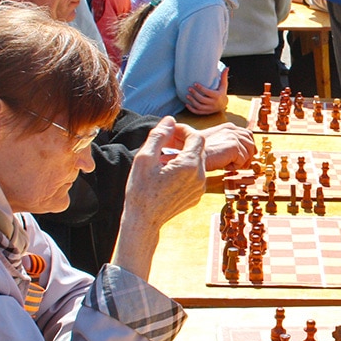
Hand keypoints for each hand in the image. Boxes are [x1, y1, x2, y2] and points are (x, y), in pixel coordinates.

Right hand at [112, 117, 205, 277]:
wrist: (144, 221)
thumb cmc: (141, 190)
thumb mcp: (144, 158)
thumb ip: (159, 135)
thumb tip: (170, 120)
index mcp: (189, 165)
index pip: (197, 137)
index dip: (184, 130)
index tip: (170, 131)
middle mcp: (200, 176)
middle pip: (199, 149)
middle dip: (184, 142)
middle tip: (166, 141)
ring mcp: (200, 188)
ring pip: (198, 163)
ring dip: (184, 156)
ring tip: (164, 159)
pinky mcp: (196, 196)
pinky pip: (195, 176)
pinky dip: (185, 170)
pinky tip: (168, 174)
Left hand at [185, 68, 228, 115]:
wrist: (223, 105)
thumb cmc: (222, 92)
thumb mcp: (224, 85)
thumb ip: (224, 76)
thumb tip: (227, 67)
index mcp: (217, 96)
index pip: (208, 92)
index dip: (201, 88)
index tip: (195, 83)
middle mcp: (213, 103)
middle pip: (202, 99)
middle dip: (195, 94)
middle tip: (189, 88)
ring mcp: (209, 109)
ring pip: (199, 106)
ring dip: (192, 101)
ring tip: (187, 95)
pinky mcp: (206, 112)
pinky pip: (198, 112)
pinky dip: (191, 109)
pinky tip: (186, 104)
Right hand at [198, 122, 255, 170]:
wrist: (194, 154)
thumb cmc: (200, 150)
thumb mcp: (216, 141)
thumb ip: (228, 142)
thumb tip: (240, 151)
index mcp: (228, 127)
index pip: (247, 134)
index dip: (250, 145)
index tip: (250, 155)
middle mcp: (232, 130)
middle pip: (251, 143)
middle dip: (250, 155)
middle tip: (244, 165)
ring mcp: (234, 137)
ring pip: (248, 153)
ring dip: (241, 162)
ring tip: (230, 165)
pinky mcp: (234, 147)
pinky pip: (242, 161)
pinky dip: (235, 167)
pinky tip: (225, 166)